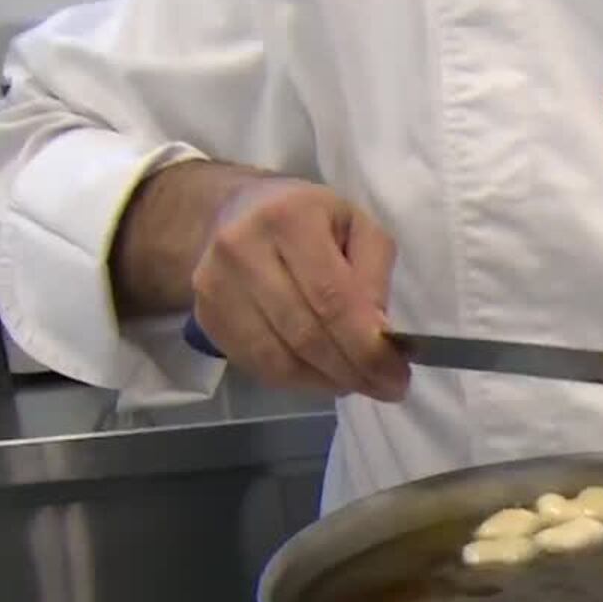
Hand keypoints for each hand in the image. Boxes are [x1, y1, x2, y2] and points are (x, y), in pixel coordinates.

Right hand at [190, 175, 408, 399]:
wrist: (237, 213)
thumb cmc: (310, 220)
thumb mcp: (358, 227)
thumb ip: (374, 276)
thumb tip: (379, 336)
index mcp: (290, 219)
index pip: (332, 299)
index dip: (367, 347)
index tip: (397, 376)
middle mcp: (243, 250)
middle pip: (305, 335)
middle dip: (352, 371)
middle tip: (385, 388)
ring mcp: (216, 286)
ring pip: (279, 360)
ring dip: (326, 381)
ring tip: (355, 381)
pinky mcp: (206, 316)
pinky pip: (258, 366)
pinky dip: (297, 381)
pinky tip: (321, 374)